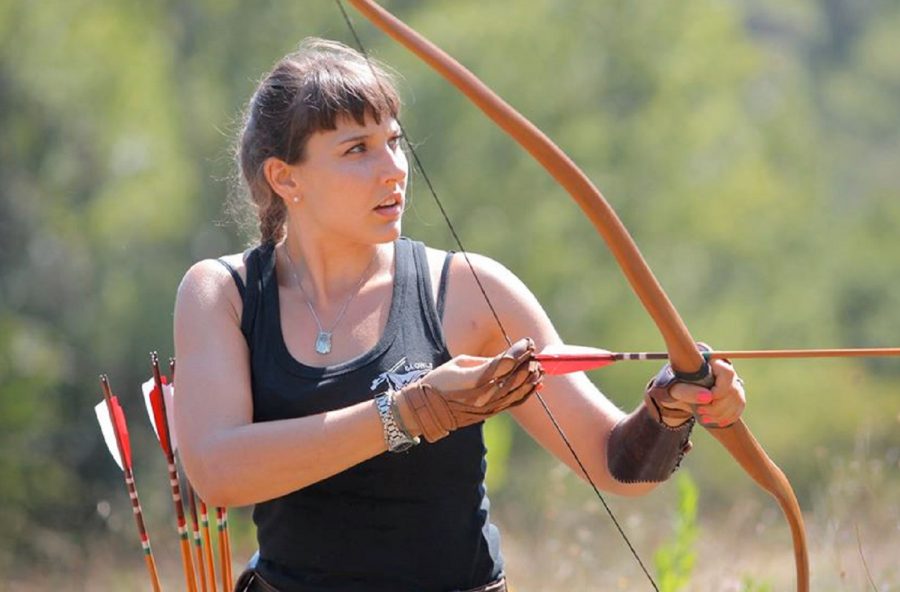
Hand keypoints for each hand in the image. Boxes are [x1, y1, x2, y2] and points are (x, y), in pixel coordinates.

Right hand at [395, 338, 542, 442]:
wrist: (427, 409)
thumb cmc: (439, 381)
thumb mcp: (459, 363)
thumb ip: (484, 361)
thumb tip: (506, 358)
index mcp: (475, 379)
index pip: (505, 363)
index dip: (519, 351)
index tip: (526, 341)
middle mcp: (484, 394)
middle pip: (515, 377)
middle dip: (527, 362)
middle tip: (534, 350)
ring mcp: (489, 406)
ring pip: (518, 391)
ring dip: (531, 377)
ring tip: (538, 366)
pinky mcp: (490, 413)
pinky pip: (514, 403)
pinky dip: (527, 392)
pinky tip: (536, 383)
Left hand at [648, 358, 746, 427]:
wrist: (682, 390)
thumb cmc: (678, 385)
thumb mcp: (676, 387)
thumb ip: (687, 390)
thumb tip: (708, 397)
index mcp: (714, 363)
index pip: (727, 374)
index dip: (719, 391)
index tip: (704, 400)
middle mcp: (728, 372)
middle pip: (733, 391)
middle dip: (716, 407)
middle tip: (700, 412)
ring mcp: (734, 385)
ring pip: (737, 402)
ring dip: (720, 414)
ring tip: (703, 418)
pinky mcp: (736, 398)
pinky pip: (738, 410)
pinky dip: (726, 418)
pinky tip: (713, 421)